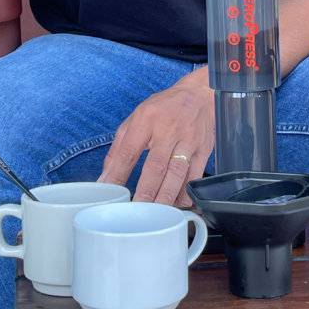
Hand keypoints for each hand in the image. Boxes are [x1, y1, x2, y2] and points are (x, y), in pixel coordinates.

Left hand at [98, 67, 214, 206]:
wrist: (199, 94)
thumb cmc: (164, 107)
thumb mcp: (136, 118)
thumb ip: (118, 148)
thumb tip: (105, 177)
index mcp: (147, 118)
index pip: (129, 151)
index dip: (118, 174)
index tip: (111, 193)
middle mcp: (168, 129)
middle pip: (156, 166)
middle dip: (145, 192)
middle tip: (136, 210)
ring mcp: (188, 140)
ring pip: (177, 173)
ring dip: (165, 196)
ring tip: (156, 214)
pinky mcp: (203, 149)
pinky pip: (195, 176)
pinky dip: (186, 193)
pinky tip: (177, 205)